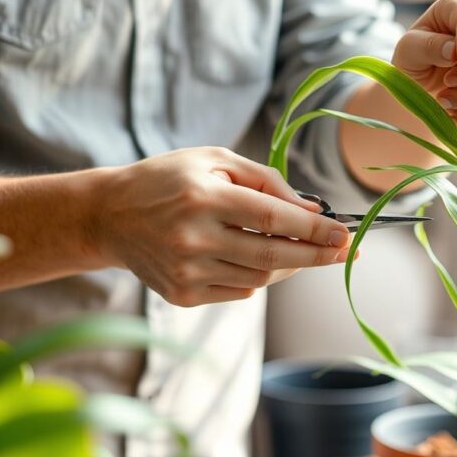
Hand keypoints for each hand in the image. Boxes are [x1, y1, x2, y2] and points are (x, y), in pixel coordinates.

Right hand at [90, 147, 352, 306]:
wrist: (110, 216)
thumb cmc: (168, 180)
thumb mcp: (215, 162)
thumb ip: (266, 181)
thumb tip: (312, 209)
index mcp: (203, 199)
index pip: (273, 219)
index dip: (314, 229)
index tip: (346, 234)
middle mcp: (194, 239)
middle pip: (272, 255)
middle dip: (316, 255)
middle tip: (346, 252)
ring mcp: (186, 272)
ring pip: (260, 277)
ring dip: (289, 265)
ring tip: (303, 250)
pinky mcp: (182, 295)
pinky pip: (239, 290)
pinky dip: (257, 275)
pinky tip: (255, 257)